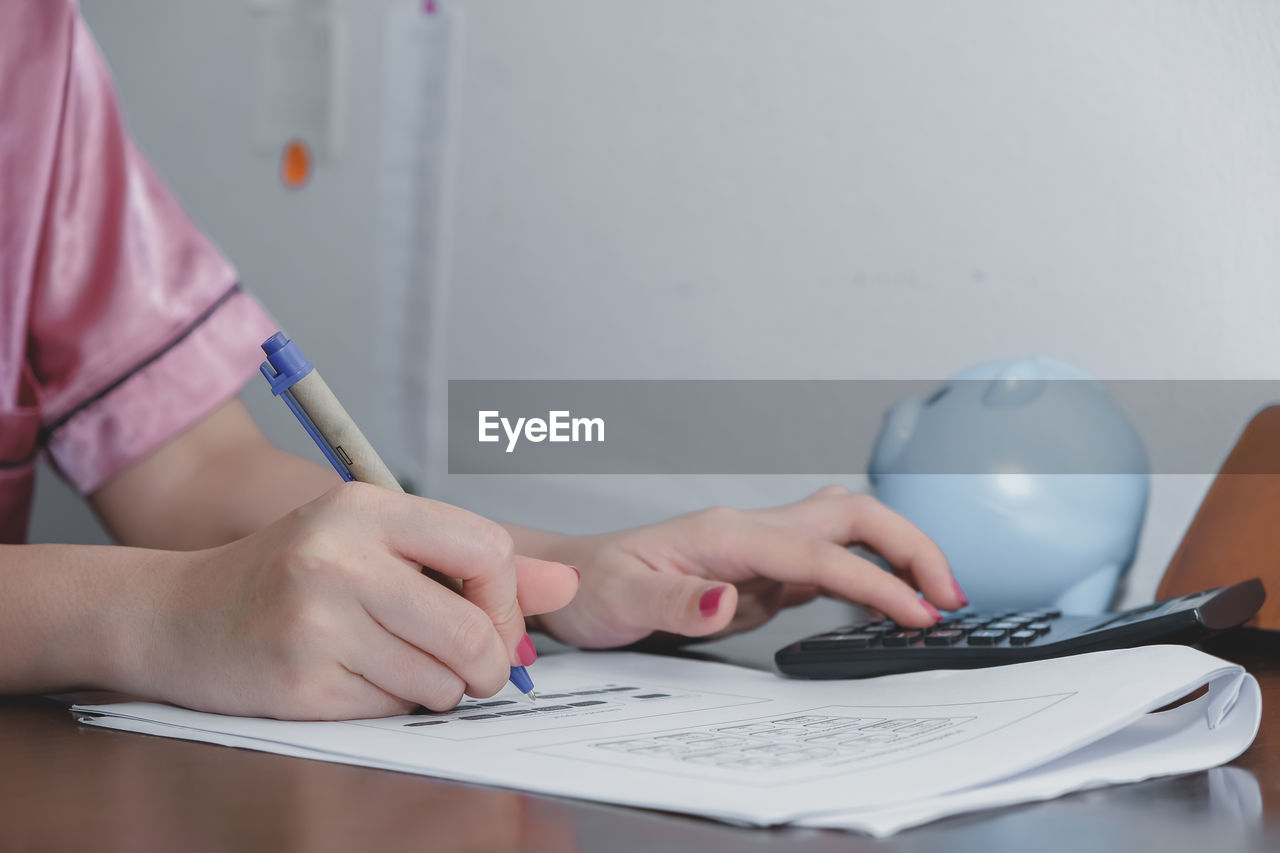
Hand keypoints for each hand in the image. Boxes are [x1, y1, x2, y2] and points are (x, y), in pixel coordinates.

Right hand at [125, 483, 577, 718]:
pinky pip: (391, 710)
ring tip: (400, 665)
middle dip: (487, 664)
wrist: (176, 614)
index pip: (487, 551)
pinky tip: (354, 679)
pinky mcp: (300, 682)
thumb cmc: (286, 574)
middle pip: (472, 631)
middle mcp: (340, 557)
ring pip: (439, 680)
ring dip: (437, 688)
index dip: (506, 599)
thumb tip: (565, 584)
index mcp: (365, 507)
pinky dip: (390, 705)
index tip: (492, 620)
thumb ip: (470, 562)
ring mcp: (317, 621)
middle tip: (474, 670)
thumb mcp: (373, 542)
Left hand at [528, 486, 961, 647]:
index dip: (876, 581)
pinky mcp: (759, 571)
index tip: (918, 613)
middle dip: (911, 546)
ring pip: (847, 532)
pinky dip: (867, 577)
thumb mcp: (621, 600)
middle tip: (951, 597)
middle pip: (853, 515)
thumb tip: (731, 601)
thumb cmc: (591, 585)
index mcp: (726, 533)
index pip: (819, 552)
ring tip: (935, 599)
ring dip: (896, 555)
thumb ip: (678, 601)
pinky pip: (827, 565)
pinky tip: (884, 604)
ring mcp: (759, 548)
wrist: (570, 579)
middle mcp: (751, 531)